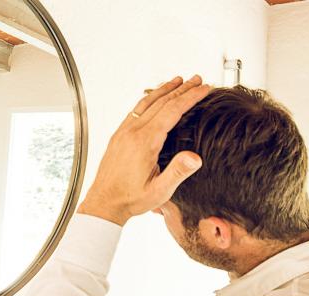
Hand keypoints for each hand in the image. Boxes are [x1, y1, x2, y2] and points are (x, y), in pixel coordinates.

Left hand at [77, 75, 209, 225]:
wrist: (104, 203)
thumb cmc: (130, 199)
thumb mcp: (159, 191)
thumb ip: (178, 172)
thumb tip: (195, 158)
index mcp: (144, 142)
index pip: (172, 111)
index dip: (190, 97)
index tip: (204, 88)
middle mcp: (132, 132)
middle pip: (161, 102)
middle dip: (182, 89)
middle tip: (197, 79)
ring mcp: (123, 132)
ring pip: (146, 103)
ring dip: (164, 90)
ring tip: (178, 81)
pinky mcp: (118, 136)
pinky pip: (135, 110)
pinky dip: (149, 99)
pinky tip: (154, 99)